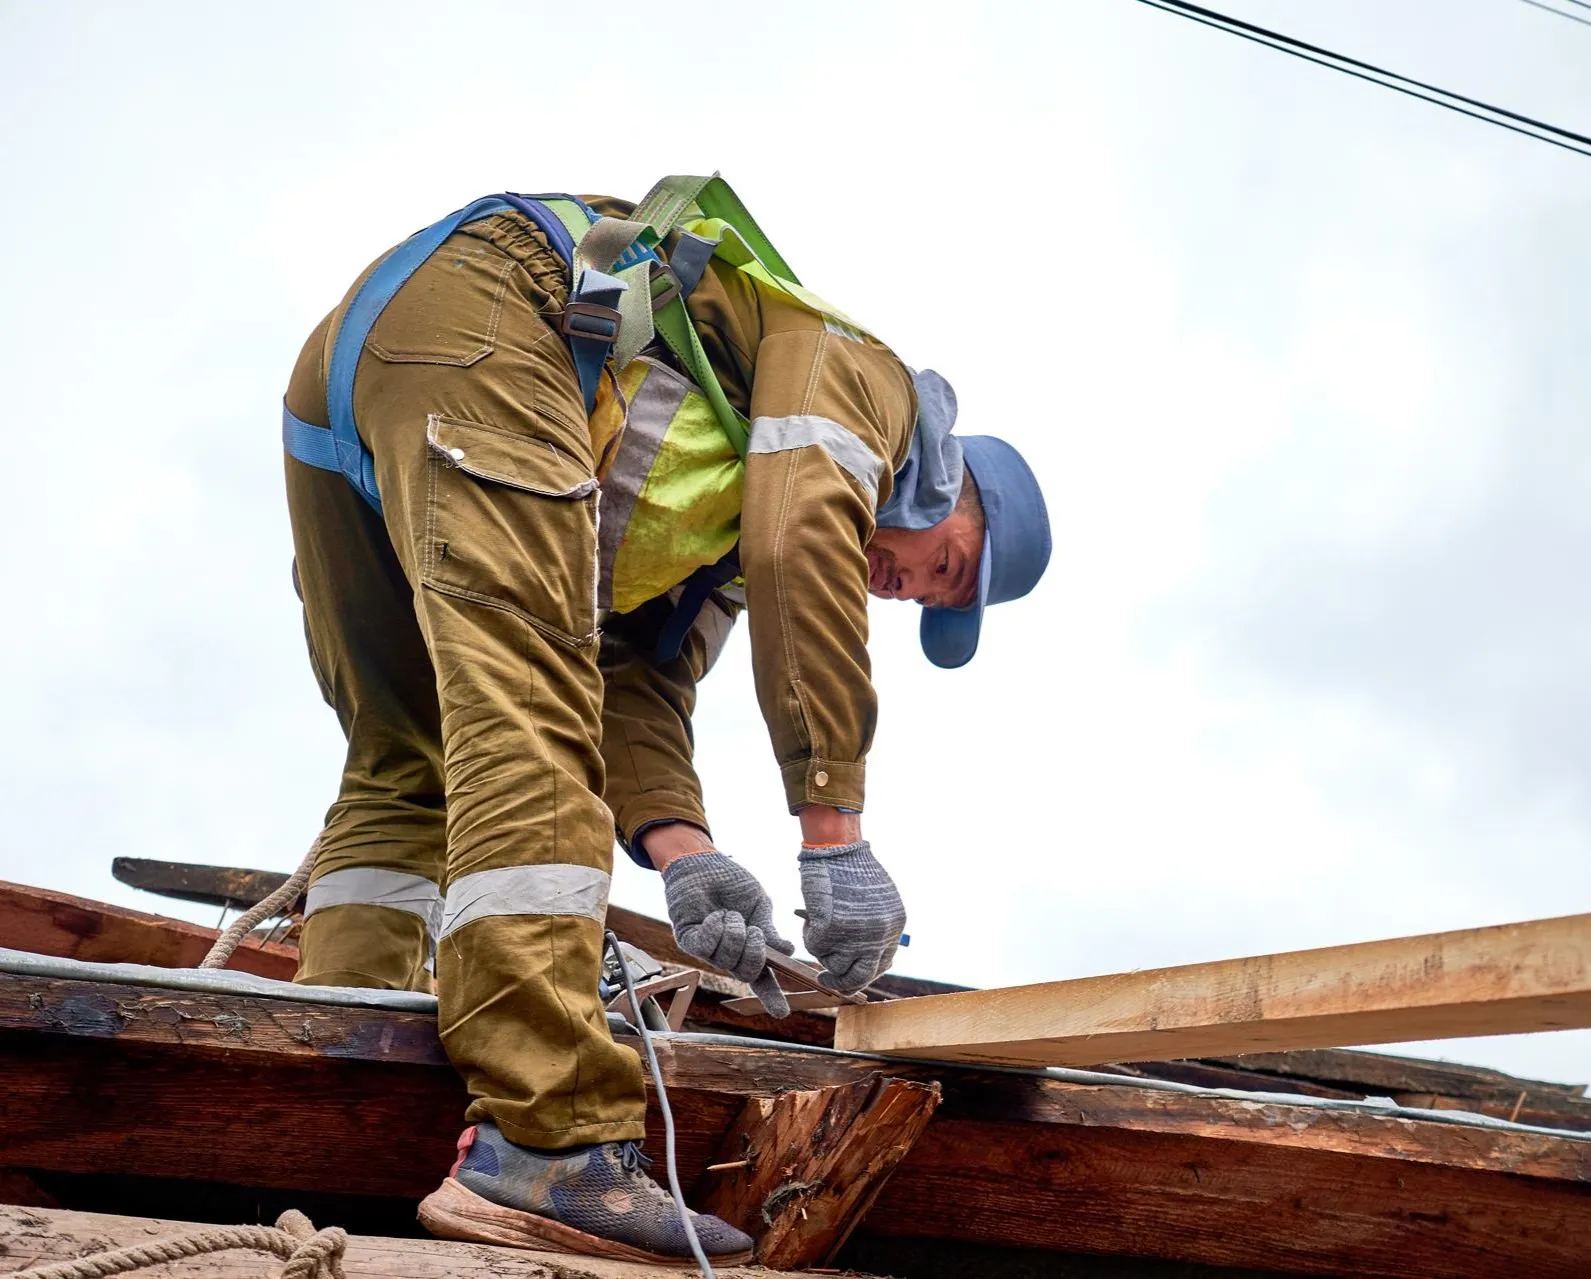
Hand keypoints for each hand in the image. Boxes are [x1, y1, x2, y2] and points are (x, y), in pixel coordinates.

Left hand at [661, 851, 795, 1017]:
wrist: (705, 862)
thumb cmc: (732, 882)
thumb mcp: (760, 905)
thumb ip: (769, 930)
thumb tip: (787, 952)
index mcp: (749, 948)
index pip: (762, 978)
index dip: (772, 996)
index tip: (782, 1012)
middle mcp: (729, 954)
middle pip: (747, 973)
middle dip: (755, 953)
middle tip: (754, 930)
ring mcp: (708, 950)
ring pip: (727, 959)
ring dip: (734, 932)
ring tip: (729, 913)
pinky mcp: (688, 940)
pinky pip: (705, 948)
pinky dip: (715, 930)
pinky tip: (715, 916)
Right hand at [797, 840, 904, 993]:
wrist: (838, 847)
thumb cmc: (852, 867)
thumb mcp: (876, 899)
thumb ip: (875, 926)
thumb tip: (863, 954)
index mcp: (893, 928)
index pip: (880, 965)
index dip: (861, 972)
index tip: (846, 972)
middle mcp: (879, 936)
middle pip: (858, 977)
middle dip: (839, 982)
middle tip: (824, 979)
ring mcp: (855, 935)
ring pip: (832, 964)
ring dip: (821, 950)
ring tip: (817, 925)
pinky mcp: (831, 930)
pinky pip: (814, 947)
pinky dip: (808, 934)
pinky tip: (810, 915)